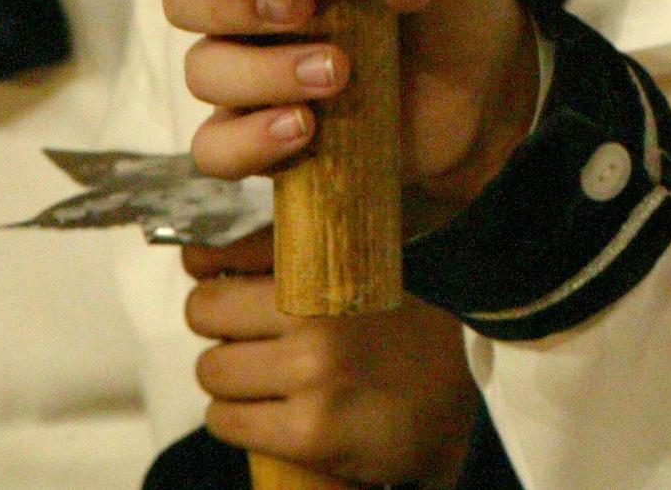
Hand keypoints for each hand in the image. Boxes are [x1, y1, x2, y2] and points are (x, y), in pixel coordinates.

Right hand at [167, 0, 540, 214]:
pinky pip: (214, 147)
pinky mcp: (260, 135)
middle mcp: (254, 3)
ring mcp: (251, 71)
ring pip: (203, 71)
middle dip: (234, 3)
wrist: (482, 82)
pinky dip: (248, 142)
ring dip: (263, 74)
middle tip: (305, 9)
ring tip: (337, 75)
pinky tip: (303, 130)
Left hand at [179, 232, 481, 486]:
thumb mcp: (384, 265)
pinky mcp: (307, 433)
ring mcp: (312, 374)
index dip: (210, 261)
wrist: (467, 408)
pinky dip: (242, 418)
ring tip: (274, 377)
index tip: (215, 272)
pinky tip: (280, 412)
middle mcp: (321, 311)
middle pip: (204, 310)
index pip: (229, 249)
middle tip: (256, 334)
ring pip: (211, 371)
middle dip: (222, 325)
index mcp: (338, 260)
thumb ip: (323, 245)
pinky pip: (225, 421)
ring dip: (233, 377)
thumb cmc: (418, 332)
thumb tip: (224, 236)